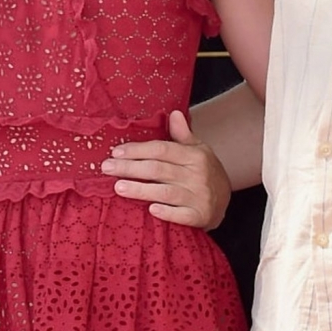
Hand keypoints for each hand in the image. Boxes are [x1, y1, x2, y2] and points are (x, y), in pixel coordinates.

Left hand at [100, 111, 231, 227]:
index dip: (137, 150)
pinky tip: (150, 210)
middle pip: (159, 170)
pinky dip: (167, 213)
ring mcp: (199, 197)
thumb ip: (183, 135)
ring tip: (118, 187)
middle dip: (130, 168)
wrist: (225, 201)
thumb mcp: (198, 150)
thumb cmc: (204, 172)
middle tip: (106, 168)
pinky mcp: (200, 217)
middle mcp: (197, 175)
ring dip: (141, 190)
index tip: (116, 152)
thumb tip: (174, 113)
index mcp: (194, 156)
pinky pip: (181, 216)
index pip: (162, 150)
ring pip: (166, 192)